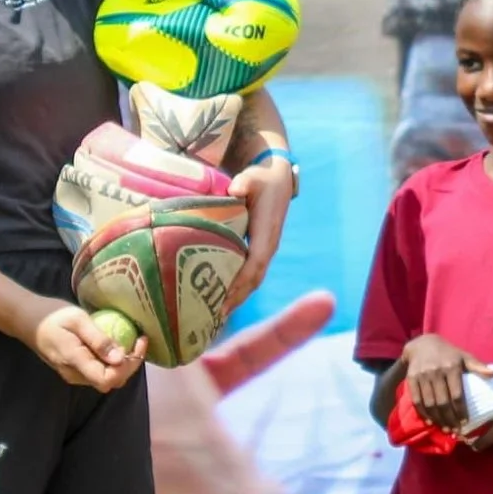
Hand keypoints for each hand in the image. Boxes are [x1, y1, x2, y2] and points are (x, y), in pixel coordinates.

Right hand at [25, 296, 143, 390]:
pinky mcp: (74, 369)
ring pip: (106, 377)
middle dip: (130, 364)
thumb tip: (121, 358)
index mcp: (76, 362)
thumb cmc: (51, 316)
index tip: (138, 342)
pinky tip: (115, 344)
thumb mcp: (77, 320)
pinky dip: (112, 361)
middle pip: (111, 380)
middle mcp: (75, 375)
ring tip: (131, 340)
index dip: (129, 366)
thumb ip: (98, 339)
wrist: (27, 320)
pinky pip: (98, 371)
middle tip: (139, 339)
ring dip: (122, 363)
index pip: (109, 379)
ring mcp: (73, 374)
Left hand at [225, 155, 296, 311]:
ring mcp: (264, 250)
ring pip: (253, 280)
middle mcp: (268, 246)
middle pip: (254, 279)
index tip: (225, 297)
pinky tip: (222, 299)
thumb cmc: (261, 179)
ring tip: (216, 315)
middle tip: (214, 315)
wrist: (278, 179)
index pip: (256, 262)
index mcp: (267, 233)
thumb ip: (244, 183)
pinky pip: (249, 274)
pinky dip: (237, 289)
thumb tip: (234, 189)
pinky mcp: (258, 251)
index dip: (241, 280)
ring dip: (237, 298)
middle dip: (237, 297)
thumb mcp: (253, 177)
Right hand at [400, 334, 488, 433]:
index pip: (457, 395)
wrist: (422, 344)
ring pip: (429, 404)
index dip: (461, 411)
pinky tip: (430, 422)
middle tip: (455, 431)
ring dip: (437, 419)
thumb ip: (478, 367)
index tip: (465, 423)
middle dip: (449, 419)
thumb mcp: (464, 357)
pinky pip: (417, 401)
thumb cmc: (449, 353)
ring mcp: (422, 376)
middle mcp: (436, 371)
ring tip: (445, 429)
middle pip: (443, 402)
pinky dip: (423, 414)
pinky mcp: (411, 379)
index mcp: (452, 367)